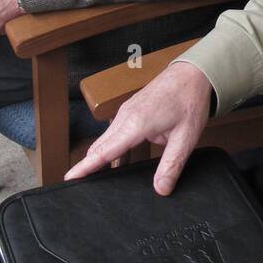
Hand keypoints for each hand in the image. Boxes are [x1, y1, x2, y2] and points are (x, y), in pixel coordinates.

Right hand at [64, 61, 212, 194]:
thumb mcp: (186, 138)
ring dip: (100, 157)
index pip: (104, 151)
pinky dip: (112, 147)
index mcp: (136, 124)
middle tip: (80, 187)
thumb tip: (161, 188)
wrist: (193, 74)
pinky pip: (115, 132)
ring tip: (96, 179)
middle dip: (87, 166)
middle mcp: (125, 116)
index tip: (69, 178)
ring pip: (107, 139)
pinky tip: (118, 162)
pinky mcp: (131, 111)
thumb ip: (171, 165)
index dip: (85, 167)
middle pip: (99, 146)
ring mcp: (126, 112)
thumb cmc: (190, 101)